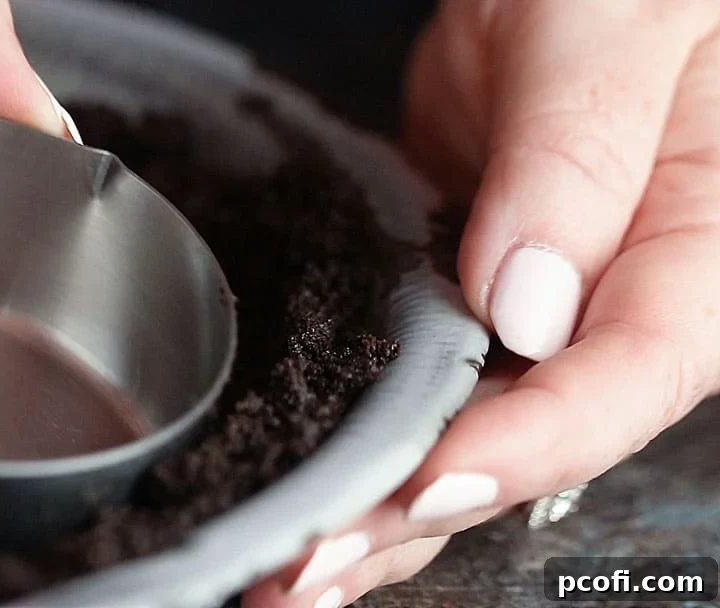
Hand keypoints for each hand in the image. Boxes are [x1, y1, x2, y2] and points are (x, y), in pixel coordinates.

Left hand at [245, 1, 719, 605]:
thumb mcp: (614, 29)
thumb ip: (580, 155)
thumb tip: (529, 299)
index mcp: (694, 253)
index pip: (620, 380)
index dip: (525, 444)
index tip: (429, 479)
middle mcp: (612, 308)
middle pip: (526, 443)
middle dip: (415, 513)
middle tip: (309, 568)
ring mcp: (528, 313)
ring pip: (460, 434)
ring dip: (375, 511)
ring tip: (287, 573)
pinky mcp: (458, 298)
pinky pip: (415, 387)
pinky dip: (361, 443)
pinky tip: (310, 493)